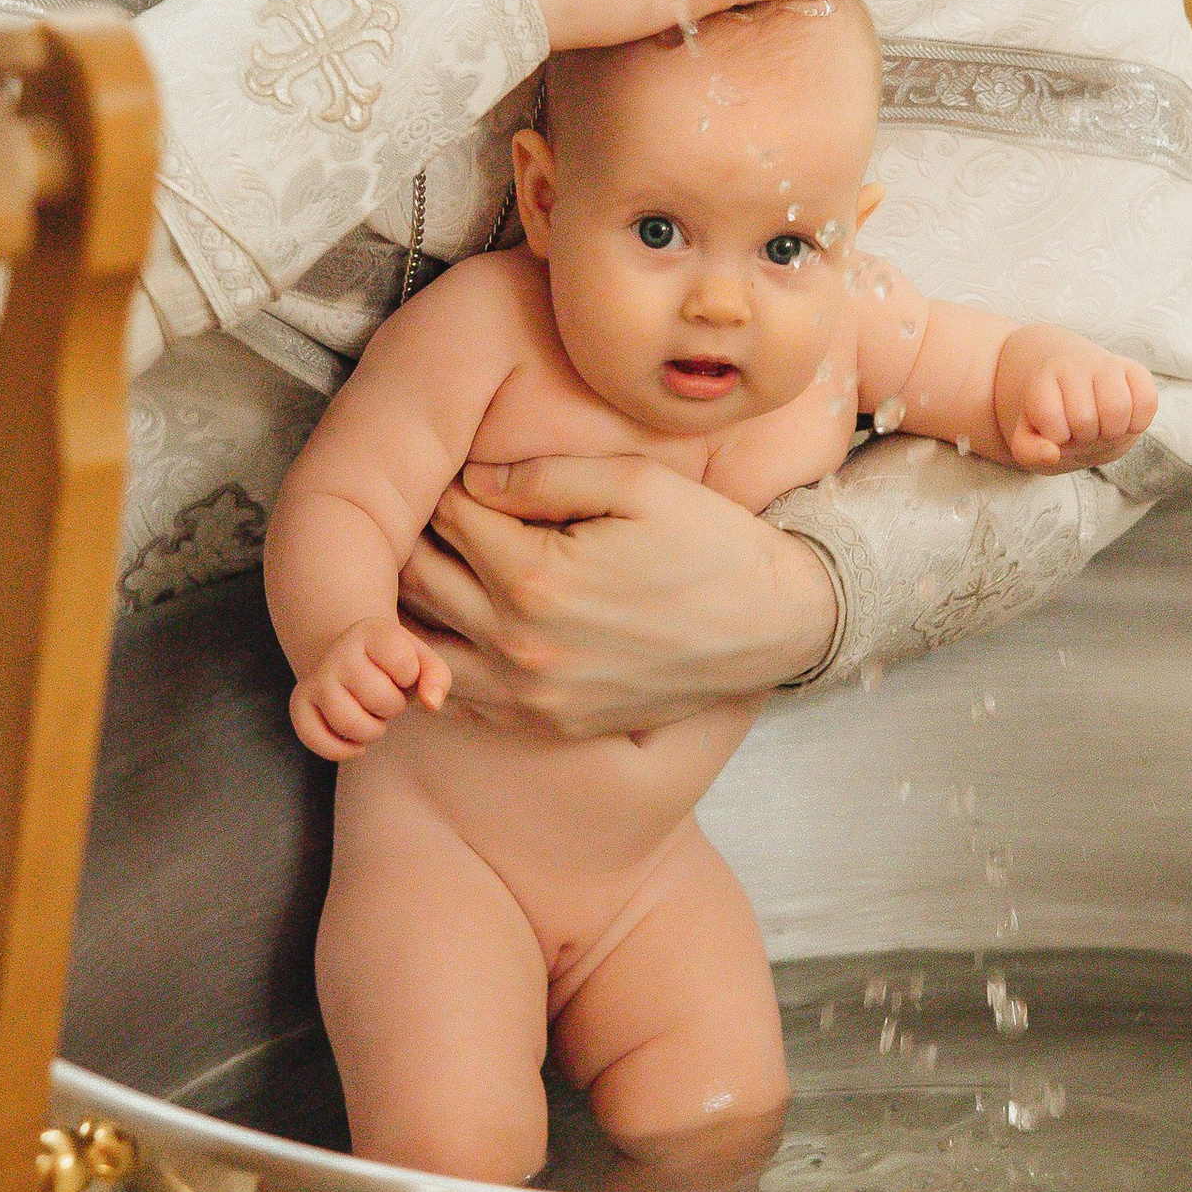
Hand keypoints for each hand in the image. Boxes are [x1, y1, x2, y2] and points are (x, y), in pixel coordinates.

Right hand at [289, 616, 451, 759]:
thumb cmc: (393, 664)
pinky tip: (354, 743)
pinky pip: (316, 739)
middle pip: (380, 699)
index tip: (403, 671)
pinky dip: (341, 751)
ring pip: (350, 724)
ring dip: (371, 731)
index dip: (411, 676)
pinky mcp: (300, 703)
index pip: (404, 665)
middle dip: (393, 706)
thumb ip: (438, 677)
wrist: (351, 657)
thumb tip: (432, 704)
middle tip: (386, 697)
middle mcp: (338, 652)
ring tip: (372, 716)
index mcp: (370, 632)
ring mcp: (316, 677)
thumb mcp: (421, 661)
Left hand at [395, 455, 836, 736]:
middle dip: (420, 535)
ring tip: (448, 563)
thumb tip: (471, 477)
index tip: (464, 467)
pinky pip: (457, 696)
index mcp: (536, 576)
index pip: (446, 516)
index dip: (448, 482)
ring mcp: (530, 695)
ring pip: (419, 646)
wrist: (774, 626)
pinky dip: (440, 659)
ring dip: (417, 602)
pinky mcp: (547, 725)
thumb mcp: (636, 482)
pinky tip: (466, 621)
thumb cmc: (711, 543)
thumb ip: (544, 474)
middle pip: (417, 579)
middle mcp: (520, 645)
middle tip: (445, 510)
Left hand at [992, 328, 1159, 471]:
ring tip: (1101, 427)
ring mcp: (1107, 365)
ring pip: (1118, 408)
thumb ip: (1028, 451)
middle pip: (1085, 418)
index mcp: (1042, 379)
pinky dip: (1138, 422)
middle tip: (1080, 431)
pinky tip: (1124, 422)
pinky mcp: (1136, 371)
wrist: (1077, 395)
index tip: (1056, 431)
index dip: (1055, 436)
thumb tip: (1052, 453)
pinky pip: (1147, 401)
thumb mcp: (1028, 437)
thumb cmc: (1053, 422)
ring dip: (1111, 432)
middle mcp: (1075, 365)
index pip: (1050, 417)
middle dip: (1083, 437)